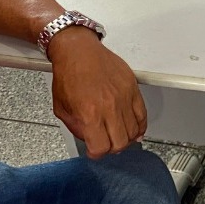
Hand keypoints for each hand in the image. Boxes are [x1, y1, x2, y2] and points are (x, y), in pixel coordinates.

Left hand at [46, 26, 146, 157]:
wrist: (78, 50)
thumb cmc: (68, 74)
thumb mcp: (61, 108)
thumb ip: (76, 127)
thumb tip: (89, 138)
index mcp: (89, 113)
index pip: (101, 148)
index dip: (96, 153)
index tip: (94, 150)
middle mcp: (109, 107)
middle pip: (120, 143)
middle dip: (111, 148)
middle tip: (106, 143)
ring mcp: (124, 97)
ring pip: (134, 131)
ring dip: (126, 138)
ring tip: (118, 135)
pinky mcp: (132, 88)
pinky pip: (143, 114)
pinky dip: (140, 126)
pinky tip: (134, 129)